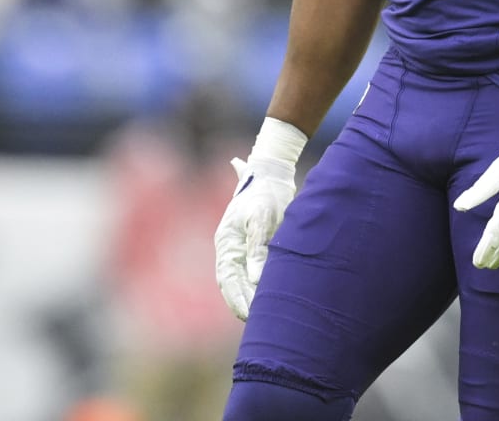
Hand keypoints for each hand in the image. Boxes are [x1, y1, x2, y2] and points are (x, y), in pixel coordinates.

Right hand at [212, 118, 306, 319]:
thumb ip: (258, 248)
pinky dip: (258, 287)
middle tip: (256, 324)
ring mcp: (241, 248)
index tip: (247, 316)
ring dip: (250, 297)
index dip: (235, 298)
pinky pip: (253, 272)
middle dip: (242, 303)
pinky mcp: (255, 246)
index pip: (227, 278)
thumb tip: (256, 279)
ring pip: (242, 280)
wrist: (272, 174)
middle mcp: (231, 248)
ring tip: (264, 317)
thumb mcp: (261, 218)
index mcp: (226, 242)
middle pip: (232, 283)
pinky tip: (269, 299)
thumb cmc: (265, 194)